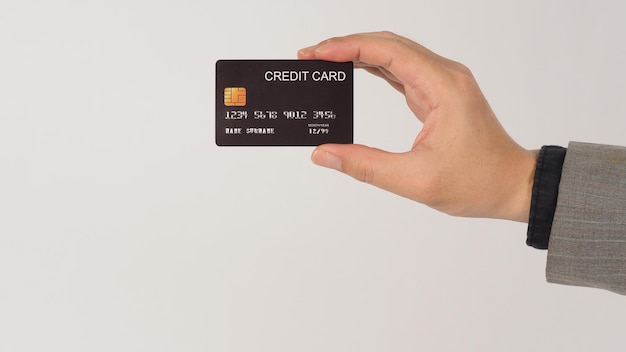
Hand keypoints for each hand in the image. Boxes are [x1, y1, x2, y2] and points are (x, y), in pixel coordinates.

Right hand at [298, 31, 536, 221]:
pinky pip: (401, 70)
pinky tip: (353, 69)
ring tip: (325, 60)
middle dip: (347, 45)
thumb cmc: (478, 182)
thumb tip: (323, 153)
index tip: (317, 54)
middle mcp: (445, 76)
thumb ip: (365, 165)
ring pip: (394, 54)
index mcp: (444, 87)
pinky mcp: (438, 94)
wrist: (513, 185)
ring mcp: (442, 83)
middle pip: (389, 44)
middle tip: (312, 55)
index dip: (348, 48)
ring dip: (359, 53)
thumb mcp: (415, 180)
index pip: (388, 52)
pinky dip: (374, 67)